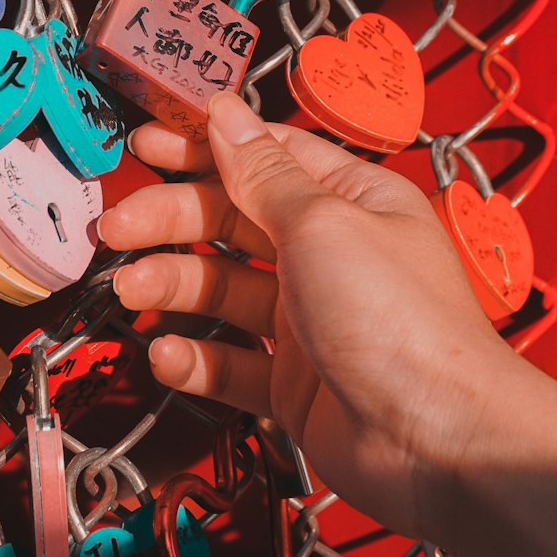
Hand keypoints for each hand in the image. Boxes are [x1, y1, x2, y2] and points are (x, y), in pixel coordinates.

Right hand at [104, 91, 517, 540]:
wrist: (438, 443)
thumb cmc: (403, 323)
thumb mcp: (321, 223)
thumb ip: (262, 173)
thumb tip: (226, 113)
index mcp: (350, 201)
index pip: (265, 156)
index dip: (203, 148)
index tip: (148, 143)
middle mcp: (329, 255)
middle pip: (233, 221)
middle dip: (172, 218)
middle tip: (118, 227)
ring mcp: (310, 321)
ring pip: (224, 291)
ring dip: (172, 287)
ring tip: (132, 290)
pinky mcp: (295, 385)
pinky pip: (231, 363)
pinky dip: (195, 359)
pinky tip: (168, 354)